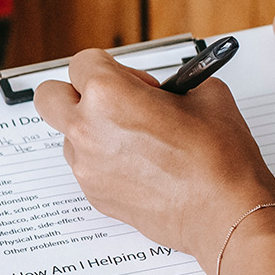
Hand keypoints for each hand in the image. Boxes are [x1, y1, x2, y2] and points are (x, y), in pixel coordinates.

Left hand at [35, 49, 274, 273]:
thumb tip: (165, 91)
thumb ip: (174, 84)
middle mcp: (86, 129)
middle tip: (111, 101)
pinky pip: (86, 167)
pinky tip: (142, 167)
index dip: (111, 67)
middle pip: (49, 96)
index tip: (132, 79)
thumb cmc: (218, 158)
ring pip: (68, 135)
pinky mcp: (94, 194)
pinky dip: (104, 161)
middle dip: (74, 92)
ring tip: (137, 140)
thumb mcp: (206, 95)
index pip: (82, 62)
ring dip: (92, 130)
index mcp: (107, 94)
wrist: (225, 213)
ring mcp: (86, 166)